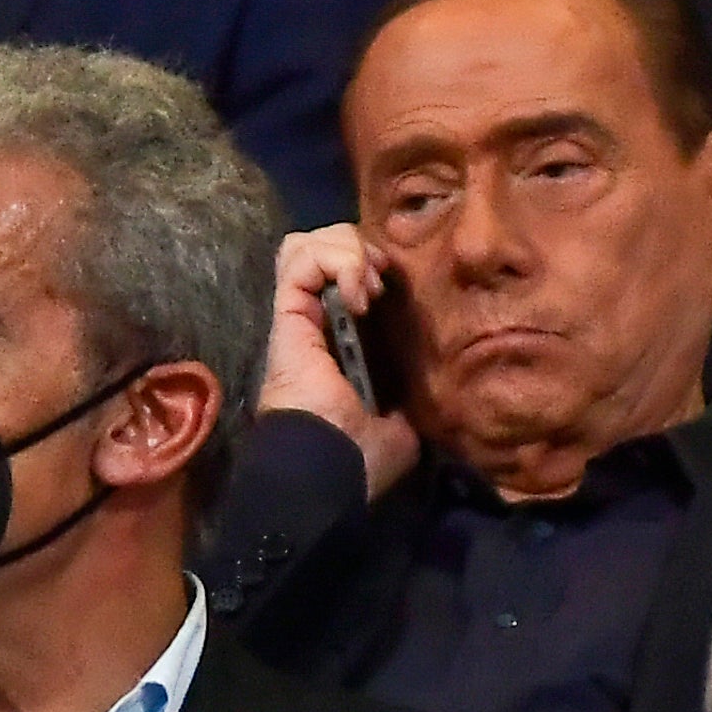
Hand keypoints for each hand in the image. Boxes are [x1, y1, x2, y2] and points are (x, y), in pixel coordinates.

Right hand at [263, 226, 418, 497]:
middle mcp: (317, 324)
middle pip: (323, 249)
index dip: (373, 268)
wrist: (331, 467)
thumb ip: (407, 407)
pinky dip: (336, 261)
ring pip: (306, 245)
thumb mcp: (401, 431)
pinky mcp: (287, 312)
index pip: (347, 280)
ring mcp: (299, 316)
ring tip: (367, 286)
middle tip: (382, 281)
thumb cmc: (361, 457)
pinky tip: (357, 294)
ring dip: (347, 252)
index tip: (396, 290)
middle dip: (360, 250)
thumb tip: (424, 403)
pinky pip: (300, 258)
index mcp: (343, 345)